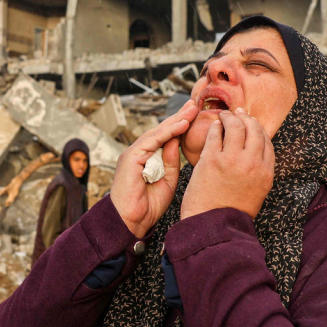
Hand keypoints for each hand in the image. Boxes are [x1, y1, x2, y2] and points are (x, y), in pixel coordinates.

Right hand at [110, 99, 196, 237]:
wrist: (130, 221)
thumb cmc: (147, 206)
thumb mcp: (167, 181)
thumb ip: (172, 161)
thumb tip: (178, 142)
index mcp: (147, 159)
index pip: (166, 138)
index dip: (180, 126)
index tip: (195, 116)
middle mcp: (139, 153)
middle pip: (162, 131)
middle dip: (179, 117)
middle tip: (195, 104)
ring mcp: (134, 153)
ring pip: (158, 132)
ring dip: (176, 120)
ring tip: (192, 110)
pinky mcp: (131, 157)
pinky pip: (152, 140)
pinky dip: (168, 132)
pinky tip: (182, 124)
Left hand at [181, 108, 274, 220]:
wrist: (213, 227)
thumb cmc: (230, 213)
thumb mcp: (256, 194)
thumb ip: (258, 174)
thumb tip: (254, 157)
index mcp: (266, 174)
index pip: (267, 142)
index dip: (259, 130)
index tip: (252, 125)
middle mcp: (252, 164)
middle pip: (254, 130)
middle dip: (247, 118)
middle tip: (238, 114)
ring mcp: (232, 160)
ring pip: (236, 127)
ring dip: (230, 117)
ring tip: (224, 115)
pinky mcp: (212, 160)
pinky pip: (215, 134)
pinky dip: (215, 126)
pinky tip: (213, 126)